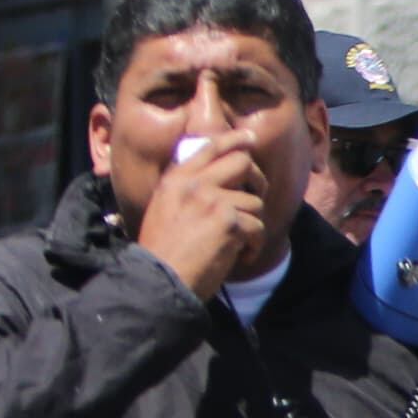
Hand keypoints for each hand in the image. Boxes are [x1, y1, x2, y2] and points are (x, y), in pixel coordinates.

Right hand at [136, 134, 269, 298]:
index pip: (210, 147)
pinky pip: (258, 227)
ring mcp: (212, 201)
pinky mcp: (229, 223)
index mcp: (176, 179)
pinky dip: (254, 246)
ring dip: (253, 225)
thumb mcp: (165, 207)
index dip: (235, 140)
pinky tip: (241, 256)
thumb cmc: (163, 250)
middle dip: (257, 180)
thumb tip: (219, 176)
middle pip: (242, 162)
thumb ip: (188, 188)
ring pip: (254, 201)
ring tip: (239, 242)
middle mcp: (194, 184)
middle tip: (257, 197)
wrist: (159, 279)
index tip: (250, 138)